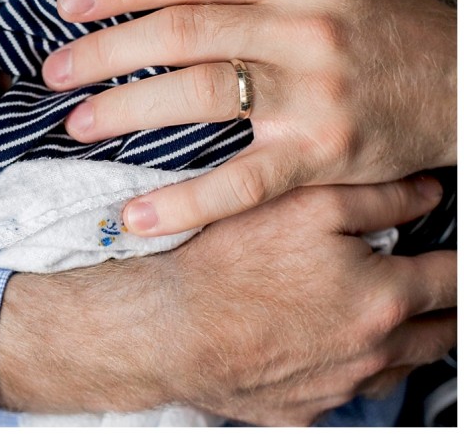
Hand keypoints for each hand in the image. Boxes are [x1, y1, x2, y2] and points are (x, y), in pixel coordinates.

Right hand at [0, 177, 455, 424]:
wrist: (170, 330)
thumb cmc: (230, 263)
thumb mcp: (304, 206)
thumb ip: (376, 198)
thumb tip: (426, 193)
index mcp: (384, 297)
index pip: (454, 280)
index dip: (459, 261)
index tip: (455, 254)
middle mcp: (374, 351)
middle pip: (441, 335)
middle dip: (445, 310)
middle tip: (435, 290)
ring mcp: (340, 388)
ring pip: (398, 369)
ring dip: (403, 344)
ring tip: (386, 319)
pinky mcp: (303, 412)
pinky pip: (344, 393)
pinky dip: (348, 371)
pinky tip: (325, 347)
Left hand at [41, 0, 455, 234]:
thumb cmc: (387, 19)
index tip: (69, 2)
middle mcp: (304, 27)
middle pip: (183, 32)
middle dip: (106, 51)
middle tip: (54, 70)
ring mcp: (314, 93)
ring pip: (200, 97)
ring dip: (127, 111)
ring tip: (75, 123)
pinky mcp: (324, 156)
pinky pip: (242, 183)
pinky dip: (185, 203)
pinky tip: (134, 217)